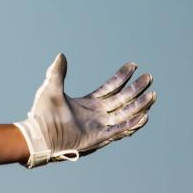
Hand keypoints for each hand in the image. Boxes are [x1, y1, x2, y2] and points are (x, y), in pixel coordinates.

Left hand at [15, 53, 155, 167]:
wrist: (39, 136)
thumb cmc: (42, 115)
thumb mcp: (50, 89)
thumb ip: (57, 73)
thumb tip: (61, 55)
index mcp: (89, 102)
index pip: (110, 87)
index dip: (122, 77)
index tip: (133, 65)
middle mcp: (97, 114)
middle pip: (122, 99)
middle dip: (136, 89)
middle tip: (149, 77)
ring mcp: (99, 125)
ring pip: (125, 114)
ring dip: (139, 105)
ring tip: (152, 95)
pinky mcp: (99, 137)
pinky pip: (119, 130)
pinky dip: (132, 124)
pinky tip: (144, 116)